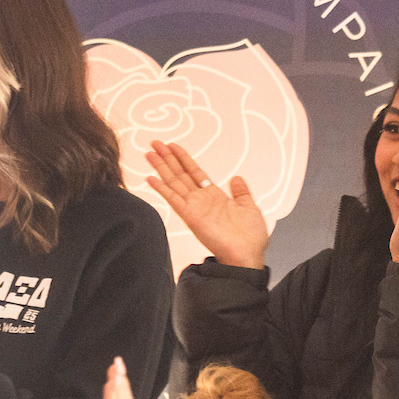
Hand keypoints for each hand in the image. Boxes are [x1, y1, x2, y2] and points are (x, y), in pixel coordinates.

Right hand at [145, 140, 268, 269]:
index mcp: (214, 197)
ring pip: (173, 182)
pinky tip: (151, 178)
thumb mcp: (249, 207)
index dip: (183, 158)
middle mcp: (200, 200)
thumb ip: (241, 191)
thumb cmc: (250, 237)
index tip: (173, 146)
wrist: (247, 255)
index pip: (195, 172)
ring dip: (161, 168)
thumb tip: (237, 178)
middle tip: (155, 144)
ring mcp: (193, 207)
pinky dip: (161, 188)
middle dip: (167, 158)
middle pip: (180, 174)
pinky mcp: (190, 216)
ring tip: (149, 153)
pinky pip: (172, 199)